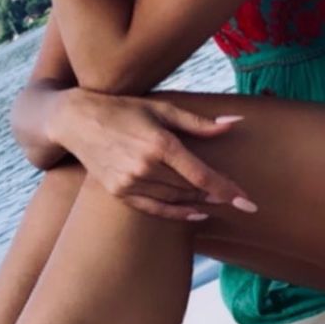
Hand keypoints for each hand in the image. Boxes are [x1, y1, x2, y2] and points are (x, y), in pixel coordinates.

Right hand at [53, 90, 256, 221]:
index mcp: (160, 143)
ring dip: (199, 201)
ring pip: (175, 199)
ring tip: (217, 200)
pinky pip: (155, 210)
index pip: (201, 175)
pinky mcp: (119, 192)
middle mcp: (145, 166)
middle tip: (236, 196)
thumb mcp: (162, 108)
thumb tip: (234, 125)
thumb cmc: (123, 109)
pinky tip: (196, 214)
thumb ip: (199, 123)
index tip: (248, 202)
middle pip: (191, 189)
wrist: (77, 121)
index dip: (227, 189)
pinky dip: (177, 214)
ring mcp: (130, 182)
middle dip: (216, 194)